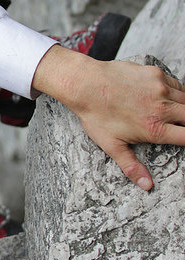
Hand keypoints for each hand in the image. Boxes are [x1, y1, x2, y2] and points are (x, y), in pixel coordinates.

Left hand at [32, 45, 184, 189]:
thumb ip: (131, 165)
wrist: (84, 84)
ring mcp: (161, 88)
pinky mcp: (156, 74)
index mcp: (154, 128)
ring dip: (183, 109)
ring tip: (171, 114)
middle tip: (177, 127)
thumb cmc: (95, 115)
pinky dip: (176, 92)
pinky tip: (165, 98)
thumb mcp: (111, 144)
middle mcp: (162, 108)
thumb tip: (147, 185)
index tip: (183, 139)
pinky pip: (176, 84)